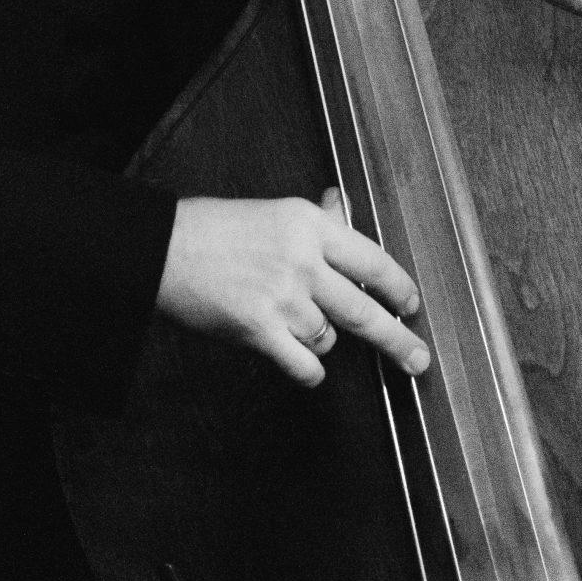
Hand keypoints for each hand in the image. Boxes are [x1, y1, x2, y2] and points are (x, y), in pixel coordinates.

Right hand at [155, 188, 430, 387]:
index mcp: (309, 225)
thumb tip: (345, 209)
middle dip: (397, 341)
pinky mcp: (260, 330)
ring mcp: (283, 297)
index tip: (412, 306)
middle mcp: (303, 260)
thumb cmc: (213, 229)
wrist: (163, 249)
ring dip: (321, 341)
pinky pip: (305, 365)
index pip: (373, 260)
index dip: (399, 288)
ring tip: (293, 325)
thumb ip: (317, 220)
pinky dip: (309, 370)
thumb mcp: (274, 213)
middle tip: (418, 359)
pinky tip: (302, 363)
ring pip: (330, 338)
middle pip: (365, 310)